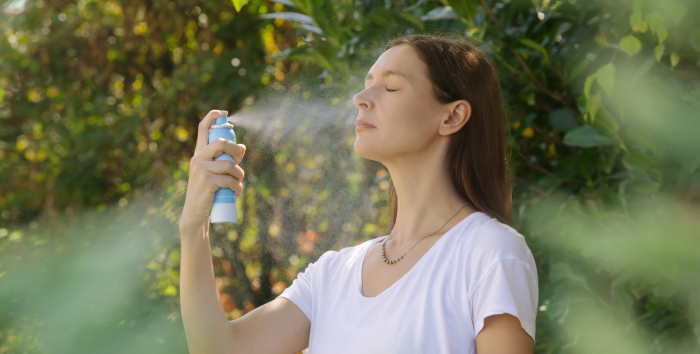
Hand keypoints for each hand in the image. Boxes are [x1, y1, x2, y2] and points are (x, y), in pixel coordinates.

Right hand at [179, 110, 245, 233]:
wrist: (196, 212)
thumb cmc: (208, 191)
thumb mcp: (215, 173)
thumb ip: (226, 160)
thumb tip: (243, 147)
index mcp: (199, 153)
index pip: (203, 129)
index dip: (212, 117)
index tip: (222, 112)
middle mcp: (198, 158)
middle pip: (222, 143)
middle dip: (236, 151)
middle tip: (240, 161)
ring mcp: (201, 169)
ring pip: (230, 165)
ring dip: (240, 175)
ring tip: (238, 183)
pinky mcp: (207, 182)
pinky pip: (229, 180)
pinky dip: (237, 187)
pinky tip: (236, 193)